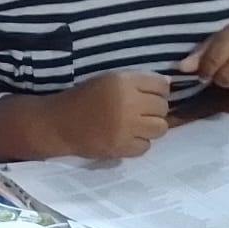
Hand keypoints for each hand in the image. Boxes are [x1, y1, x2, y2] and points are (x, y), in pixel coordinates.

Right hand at [53, 71, 170, 159]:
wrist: (59, 123)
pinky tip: (126, 136)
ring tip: (135, 125)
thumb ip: (138, 81)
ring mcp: (126, 128)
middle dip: (154, 108)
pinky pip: (146, 145)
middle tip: (139, 111)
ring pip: (160, 128)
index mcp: (123, 82)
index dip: (157, 90)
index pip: (161, 85)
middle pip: (162, 107)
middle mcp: (127, 103)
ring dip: (150, 126)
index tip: (146, 94)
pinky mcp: (122, 147)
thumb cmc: (84, 98)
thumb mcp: (108, 80)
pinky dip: (139, 142)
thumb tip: (169, 84)